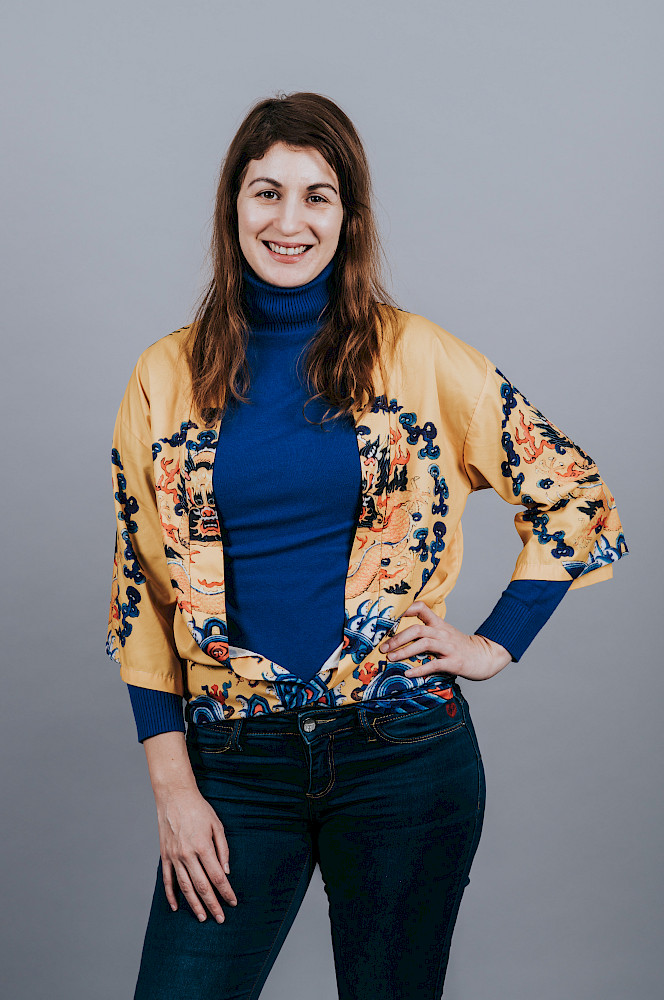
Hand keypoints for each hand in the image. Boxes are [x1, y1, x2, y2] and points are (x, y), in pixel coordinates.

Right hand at [154, 783, 237, 922]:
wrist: (174, 796)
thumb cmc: (199, 809)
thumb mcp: (217, 824)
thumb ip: (223, 848)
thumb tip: (226, 871)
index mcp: (203, 846)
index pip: (217, 876)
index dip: (226, 891)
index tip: (233, 902)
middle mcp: (187, 855)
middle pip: (202, 886)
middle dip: (213, 904)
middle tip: (221, 918)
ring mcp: (174, 856)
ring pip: (185, 887)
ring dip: (194, 904)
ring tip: (202, 917)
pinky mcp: (165, 855)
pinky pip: (167, 880)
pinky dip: (171, 895)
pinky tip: (177, 907)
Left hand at [378, 600, 512, 681]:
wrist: (485, 656)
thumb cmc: (460, 646)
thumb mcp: (445, 633)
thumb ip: (428, 632)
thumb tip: (402, 637)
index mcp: (439, 624)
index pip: (422, 608)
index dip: (406, 610)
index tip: (391, 618)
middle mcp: (442, 633)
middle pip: (417, 629)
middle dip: (397, 638)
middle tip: (383, 647)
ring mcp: (449, 647)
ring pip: (424, 644)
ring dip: (404, 651)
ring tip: (391, 658)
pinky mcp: (454, 662)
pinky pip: (434, 664)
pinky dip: (420, 669)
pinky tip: (408, 673)